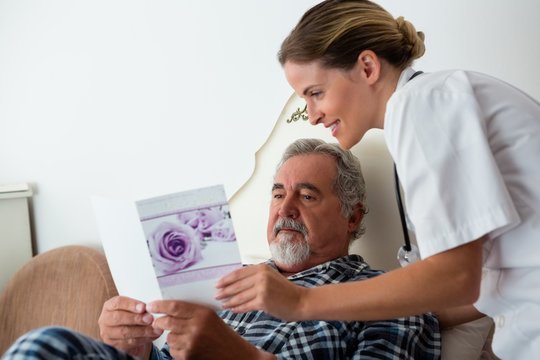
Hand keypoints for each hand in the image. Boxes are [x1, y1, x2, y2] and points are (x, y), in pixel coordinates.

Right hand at [98, 296, 162, 358]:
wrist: (128, 333)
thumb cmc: (131, 316)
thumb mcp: (132, 308)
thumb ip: (139, 307)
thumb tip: (151, 307)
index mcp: (109, 306)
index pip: (118, 302)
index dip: (131, 304)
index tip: (143, 307)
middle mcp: (105, 319)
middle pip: (119, 318)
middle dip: (136, 318)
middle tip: (150, 318)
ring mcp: (107, 333)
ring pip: (124, 332)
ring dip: (142, 330)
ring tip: (154, 328)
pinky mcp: (114, 345)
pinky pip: (129, 343)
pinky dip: (143, 339)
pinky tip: (152, 335)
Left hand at [147, 300, 273, 359]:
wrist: (235, 354)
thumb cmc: (222, 334)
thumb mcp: (210, 317)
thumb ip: (192, 312)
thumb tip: (168, 308)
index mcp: (203, 313)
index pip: (175, 307)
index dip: (160, 305)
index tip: (151, 305)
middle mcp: (196, 327)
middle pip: (167, 322)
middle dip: (160, 322)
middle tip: (158, 322)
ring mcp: (192, 343)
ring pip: (169, 337)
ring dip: (172, 337)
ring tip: (185, 337)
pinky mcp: (189, 356)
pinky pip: (173, 350)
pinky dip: (177, 349)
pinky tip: (189, 347)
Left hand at [215, 264, 307, 320]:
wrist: (301, 301)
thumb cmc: (285, 291)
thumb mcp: (271, 277)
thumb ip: (256, 277)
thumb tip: (236, 283)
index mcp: (262, 268)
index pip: (239, 273)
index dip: (226, 279)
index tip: (218, 283)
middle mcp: (261, 276)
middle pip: (237, 284)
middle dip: (225, 291)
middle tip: (216, 295)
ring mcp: (262, 288)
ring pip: (239, 296)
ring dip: (229, 301)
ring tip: (222, 304)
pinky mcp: (263, 301)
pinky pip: (245, 306)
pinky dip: (237, 308)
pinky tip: (232, 309)